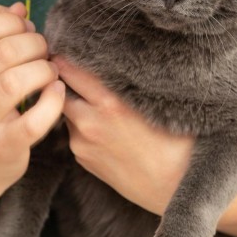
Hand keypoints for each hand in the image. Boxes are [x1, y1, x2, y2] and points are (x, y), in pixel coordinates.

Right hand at [0, 3, 64, 204]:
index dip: (12, 21)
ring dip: (44, 70)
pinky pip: (33, 120)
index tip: (27, 29)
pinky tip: (57, 91)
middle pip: (3, 53)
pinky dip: (52, 101)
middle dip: (34, 44)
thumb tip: (16, 6)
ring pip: (15, 82)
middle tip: (44, 52)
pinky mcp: (5, 145)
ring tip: (51, 72)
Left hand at [53, 56, 193, 214]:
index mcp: (111, 102)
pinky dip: (81, 124)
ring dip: (74, 102)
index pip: (72, 69)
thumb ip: (133, 82)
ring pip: (67, 111)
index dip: (66, 57)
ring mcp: (82, 143)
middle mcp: (90, 121)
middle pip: (61, 89)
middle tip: (67, 67)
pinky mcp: (83, 159)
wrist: (174, 187)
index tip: (66, 48)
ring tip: (92, 100)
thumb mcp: (158, 102)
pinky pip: (75, 133)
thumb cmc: (176, 141)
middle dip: (62, 78)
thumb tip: (123, 60)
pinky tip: (102, 126)